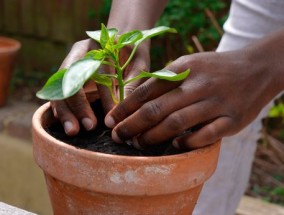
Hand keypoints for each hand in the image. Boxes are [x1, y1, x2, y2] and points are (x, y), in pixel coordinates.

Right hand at [51, 39, 149, 135]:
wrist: (122, 44)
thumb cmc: (133, 55)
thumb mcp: (138, 65)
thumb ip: (131, 85)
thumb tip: (122, 111)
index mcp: (96, 46)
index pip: (96, 72)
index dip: (103, 95)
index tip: (110, 116)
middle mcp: (78, 55)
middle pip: (69, 79)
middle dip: (77, 105)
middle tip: (88, 127)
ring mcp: (70, 68)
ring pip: (59, 88)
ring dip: (65, 111)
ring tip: (72, 131)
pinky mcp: (67, 80)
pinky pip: (58, 95)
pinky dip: (61, 110)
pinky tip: (68, 124)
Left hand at [105, 48, 278, 148]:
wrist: (256, 68)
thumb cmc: (214, 69)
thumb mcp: (189, 63)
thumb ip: (165, 79)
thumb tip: (136, 98)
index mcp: (184, 68)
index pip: (147, 90)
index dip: (126, 108)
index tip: (111, 121)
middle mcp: (198, 85)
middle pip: (157, 109)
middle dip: (132, 125)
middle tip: (118, 137)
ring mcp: (216, 103)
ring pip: (177, 123)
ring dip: (153, 136)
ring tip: (138, 143)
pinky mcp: (232, 120)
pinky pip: (205, 135)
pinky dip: (187, 142)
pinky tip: (175, 145)